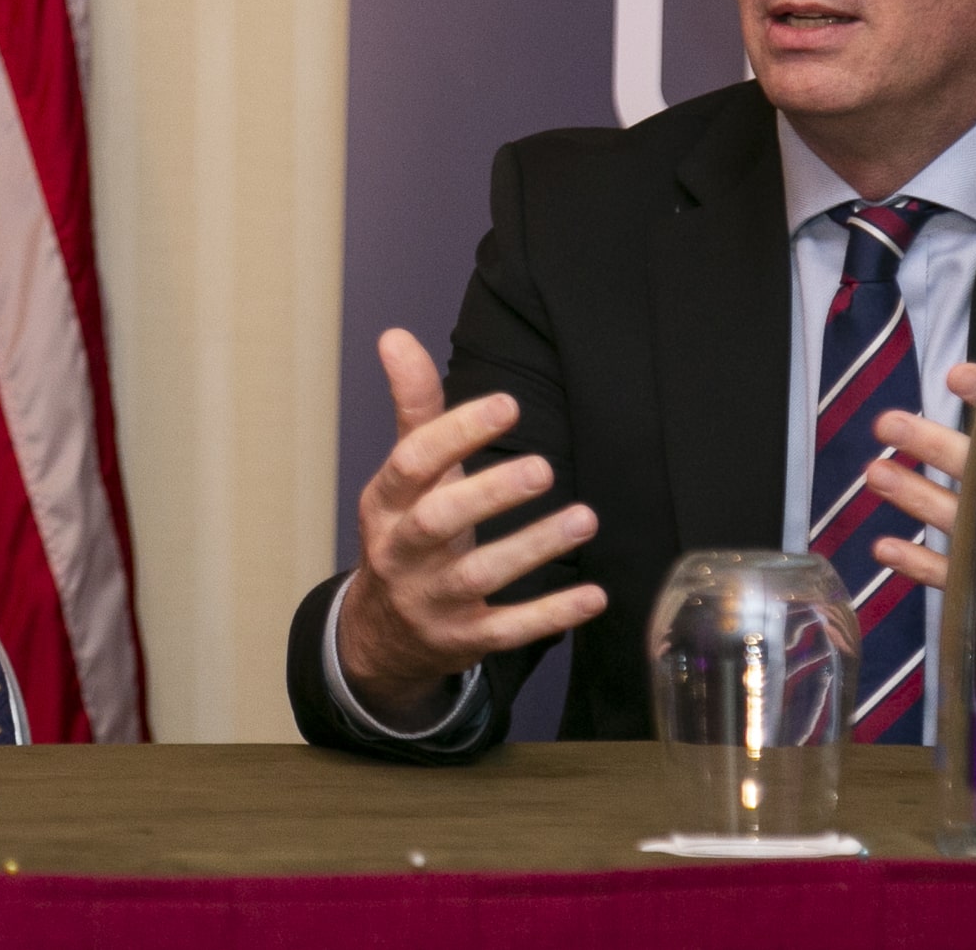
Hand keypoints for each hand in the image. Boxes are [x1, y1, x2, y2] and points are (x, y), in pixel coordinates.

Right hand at [335, 329, 606, 723]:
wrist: (381, 633)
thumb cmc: (407, 530)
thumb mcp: (404, 472)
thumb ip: (413, 406)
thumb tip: (395, 334)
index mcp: (386, 503)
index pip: (412, 463)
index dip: (455, 433)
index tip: (507, 404)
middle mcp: (401, 553)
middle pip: (438, 522)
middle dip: (489, 494)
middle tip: (544, 466)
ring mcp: (431, 601)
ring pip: (479, 577)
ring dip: (532, 549)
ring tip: (585, 519)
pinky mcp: (463, 640)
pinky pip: (507, 631)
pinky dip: (549, 616)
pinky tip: (594, 596)